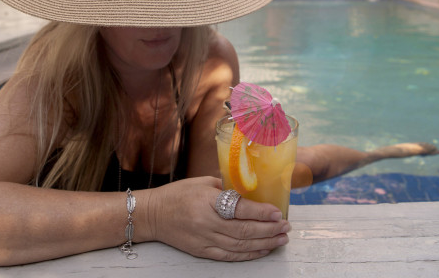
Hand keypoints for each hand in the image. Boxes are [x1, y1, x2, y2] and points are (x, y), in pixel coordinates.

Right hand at [147, 176, 289, 260]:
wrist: (152, 215)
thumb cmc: (178, 194)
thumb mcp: (202, 182)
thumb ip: (226, 188)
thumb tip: (251, 189)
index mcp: (207, 201)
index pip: (239, 208)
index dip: (261, 212)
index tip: (278, 212)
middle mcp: (207, 223)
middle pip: (244, 229)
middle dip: (269, 229)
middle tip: (286, 227)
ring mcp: (205, 240)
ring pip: (241, 244)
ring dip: (264, 243)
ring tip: (281, 239)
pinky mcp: (203, 251)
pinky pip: (230, 255)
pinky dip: (249, 254)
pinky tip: (263, 249)